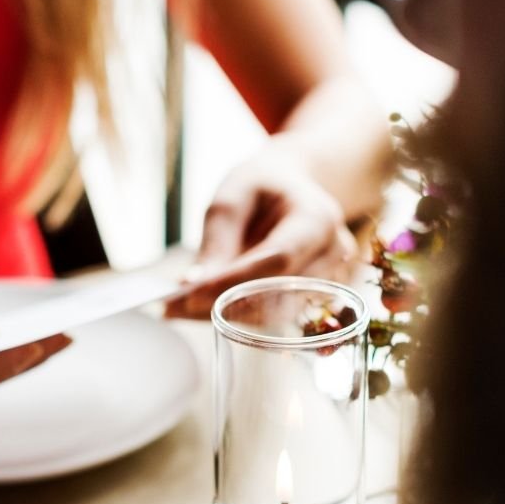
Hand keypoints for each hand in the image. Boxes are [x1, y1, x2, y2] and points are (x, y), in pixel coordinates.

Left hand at [165, 134, 359, 318]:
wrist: (292, 189)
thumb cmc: (262, 187)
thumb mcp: (232, 198)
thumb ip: (216, 241)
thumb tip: (194, 285)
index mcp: (318, 218)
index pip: (277, 259)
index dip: (234, 281)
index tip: (190, 295)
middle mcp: (333, 254)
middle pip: (277, 294)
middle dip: (221, 304)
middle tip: (171, 307)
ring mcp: (329, 280)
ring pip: (274, 314)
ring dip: (223, 315)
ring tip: (178, 308)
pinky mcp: (314, 299)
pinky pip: (272, 316)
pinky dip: (233, 316)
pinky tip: (200, 308)